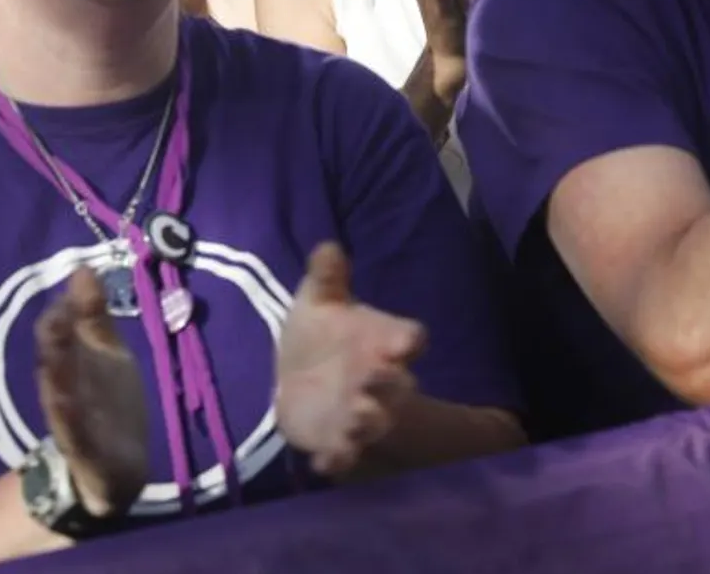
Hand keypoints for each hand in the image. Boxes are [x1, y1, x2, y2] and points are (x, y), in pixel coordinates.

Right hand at [35, 268, 149, 518]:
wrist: (120, 465)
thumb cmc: (108, 400)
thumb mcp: (106, 353)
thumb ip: (92, 315)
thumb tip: (83, 268)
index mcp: (70, 365)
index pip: (59, 334)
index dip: (64, 312)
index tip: (76, 284)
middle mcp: (64, 392)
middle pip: (56, 366)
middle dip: (55, 345)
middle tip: (56, 318)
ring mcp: (74, 427)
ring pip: (60, 404)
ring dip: (57, 387)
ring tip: (53, 367)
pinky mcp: (88, 457)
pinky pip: (79, 444)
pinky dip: (75, 432)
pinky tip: (71, 416)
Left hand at [276, 243, 425, 477]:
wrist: (300, 378)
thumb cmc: (321, 334)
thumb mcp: (319, 301)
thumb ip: (326, 278)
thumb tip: (327, 246)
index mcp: (382, 342)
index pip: (407, 338)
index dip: (407, 339)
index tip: (409, 340)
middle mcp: (378, 380)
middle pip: (396, 385)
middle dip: (388, 382)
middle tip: (374, 374)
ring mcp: (357, 414)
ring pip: (372, 422)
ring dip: (366, 421)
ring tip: (355, 416)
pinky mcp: (335, 442)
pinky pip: (341, 456)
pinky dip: (336, 460)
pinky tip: (324, 463)